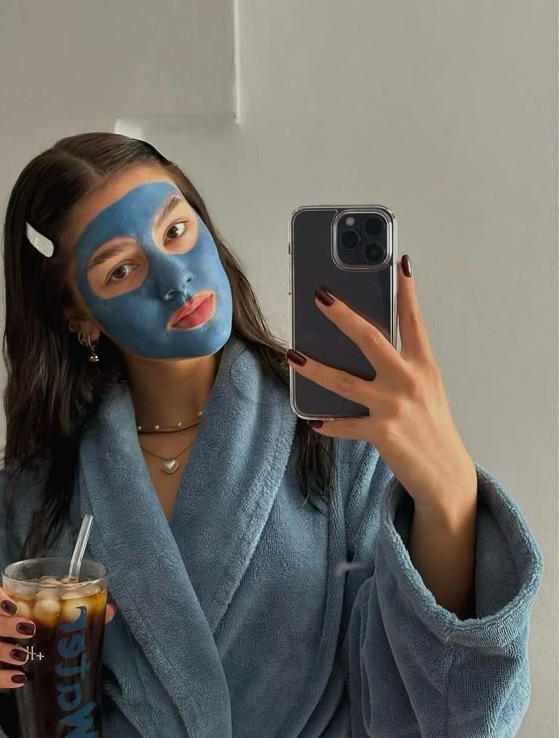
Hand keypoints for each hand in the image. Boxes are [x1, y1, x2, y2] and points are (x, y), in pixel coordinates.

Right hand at [0, 583, 115, 692]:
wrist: (25, 665)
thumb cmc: (40, 634)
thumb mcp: (55, 622)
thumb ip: (79, 613)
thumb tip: (109, 610)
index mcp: (3, 607)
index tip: (12, 604)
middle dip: (5, 625)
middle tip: (29, 629)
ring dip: (1, 650)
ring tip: (24, 656)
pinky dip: (2, 679)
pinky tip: (20, 678)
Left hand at [286, 255, 475, 510]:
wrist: (446, 474)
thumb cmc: (430, 425)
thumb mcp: (425, 388)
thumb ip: (401, 364)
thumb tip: (362, 342)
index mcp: (423, 366)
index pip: (414, 321)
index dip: (407, 291)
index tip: (399, 263)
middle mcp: (409, 381)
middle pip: (371, 340)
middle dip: (343, 316)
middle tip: (320, 296)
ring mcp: (395, 407)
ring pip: (344, 382)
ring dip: (314, 368)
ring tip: (292, 355)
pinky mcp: (382, 433)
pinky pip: (344, 424)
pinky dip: (326, 422)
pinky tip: (311, 418)